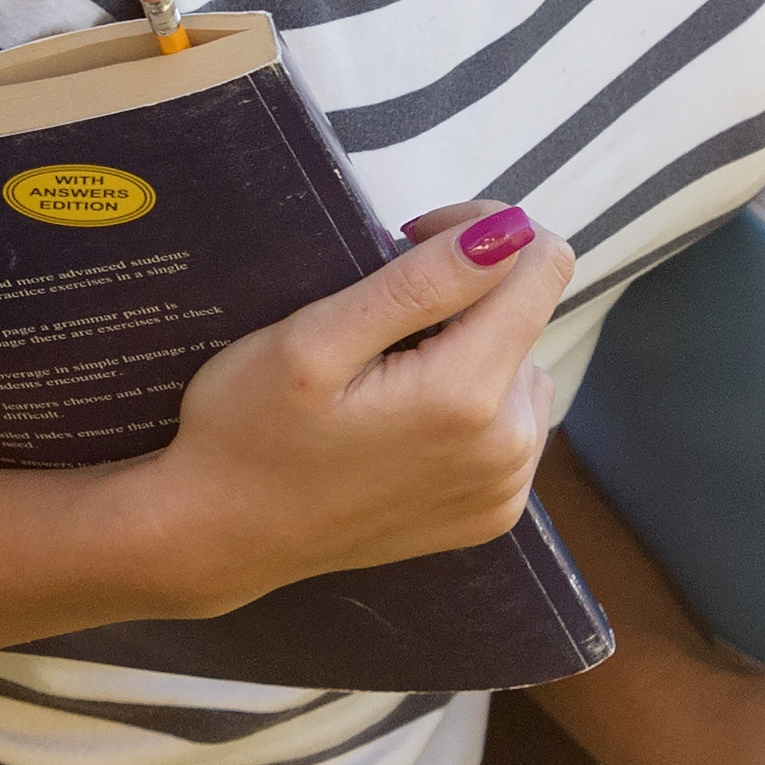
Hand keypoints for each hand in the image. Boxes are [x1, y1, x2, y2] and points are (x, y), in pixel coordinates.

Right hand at [133, 204, 576, 606]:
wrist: (224, 536)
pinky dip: (474, 405)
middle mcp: (508, 447)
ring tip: (389, 372)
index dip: (481, 228)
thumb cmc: (248, 428)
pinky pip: (513, 426)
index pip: (540, 264)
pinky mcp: (492, 514)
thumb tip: (511, 231)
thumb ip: (420, 282)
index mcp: (467, 394)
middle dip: (464, 293)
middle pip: (527, 316)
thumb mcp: (315, 338)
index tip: (410, 238)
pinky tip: (406, 419)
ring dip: (472, 350)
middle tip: (374, 316)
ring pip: (523, 368)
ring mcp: (504, 488)